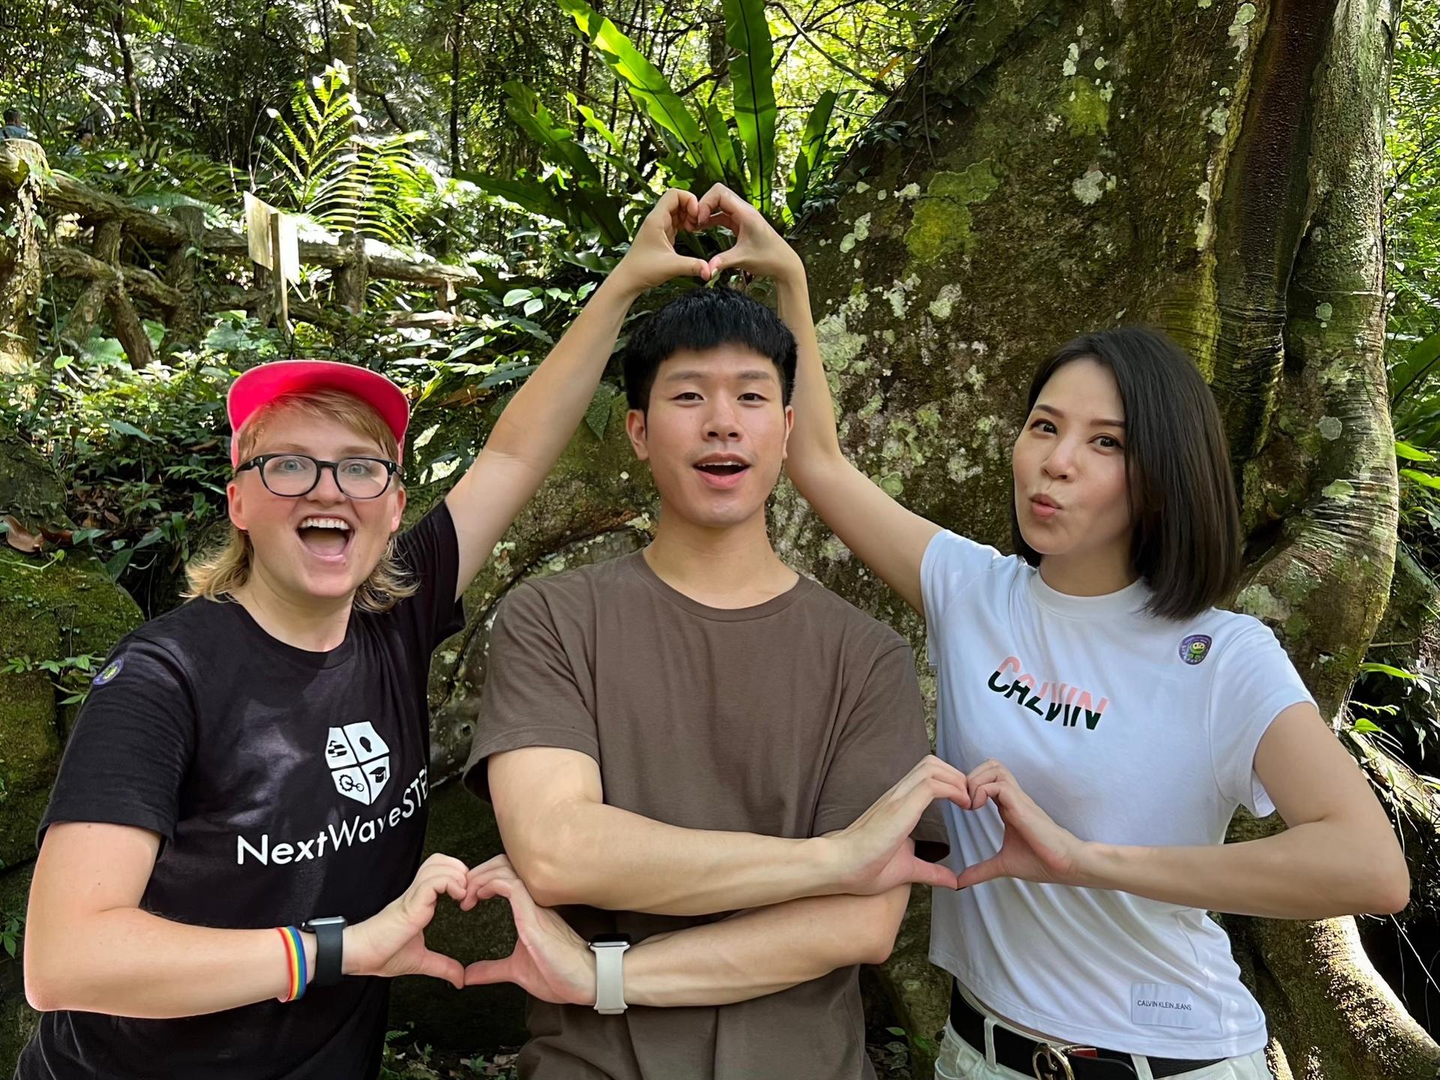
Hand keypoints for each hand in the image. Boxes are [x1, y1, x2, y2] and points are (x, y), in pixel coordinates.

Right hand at [342, 853, 467, 987]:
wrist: (359, 956)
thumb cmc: (382, 954)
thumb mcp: (420, 961)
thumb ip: (442, 966)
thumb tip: (460, 979)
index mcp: (419, 901)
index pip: (440, 869)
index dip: (458, 875)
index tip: (469, 897)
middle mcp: (416, 893)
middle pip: (440, 859)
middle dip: (460, 868)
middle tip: (468, 891)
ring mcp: (413, 896)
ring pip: (438, 865)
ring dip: (458, 875)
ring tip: (463, 895)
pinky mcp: (410, 904)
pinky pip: (433, 881)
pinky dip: (451, 884)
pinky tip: (457, 897)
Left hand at [462, 855, 596, 1005]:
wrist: (585, 982)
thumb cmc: (558, 974)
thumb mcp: (516, 970)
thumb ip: (493, 969)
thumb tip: (468, 975)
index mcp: (530, 910)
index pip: (506, 875)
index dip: (483, 877)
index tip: (467, 896)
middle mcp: (533, 902)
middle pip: (504, 864)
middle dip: (478, 872)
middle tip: (462, 892)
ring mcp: (535, 907)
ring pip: (506, 869)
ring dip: (481, 876)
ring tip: (467, 893)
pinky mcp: (534, 917)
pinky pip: (512, 886)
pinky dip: (491, 884)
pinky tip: (480, 895)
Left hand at [609, 188, 711, 296]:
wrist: (629, 280)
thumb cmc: (641, 270)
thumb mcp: (671, 267)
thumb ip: (693, 266)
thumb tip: (710, 270)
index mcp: (656, 220)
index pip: (674, 194)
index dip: (690, 199)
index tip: (697, 215)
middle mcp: (657, 219)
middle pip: (678, 200)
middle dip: (691, 208)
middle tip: (698, 223)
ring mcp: (659, 226)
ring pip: (678, 211)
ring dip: (689, 216)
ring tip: (695, 229)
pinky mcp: (661, 234)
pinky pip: (676, 221)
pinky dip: (685, 224)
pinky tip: (690, 233)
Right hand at [696, 183, 804, 282]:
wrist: (784, 264)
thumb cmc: (770, 258)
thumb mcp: (743, 259)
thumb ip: (723, 262)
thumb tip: (707, 269)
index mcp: (746, 213)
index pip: (720, 193)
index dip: (705, 202)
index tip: (700, 219)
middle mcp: (744, 211)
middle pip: (718, 194)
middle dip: (703, 205)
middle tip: (695, 221)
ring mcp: (742, 216)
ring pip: (719, 204)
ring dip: (706, 211)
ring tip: (697, 225)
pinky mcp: (741, 223)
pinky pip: (722, 214)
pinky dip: (711, 218)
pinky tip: (704, 228)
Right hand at [828, 755, 969, 893]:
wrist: (838, 866)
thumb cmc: (864, 867)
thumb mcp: (907, 869)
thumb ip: (930, 871)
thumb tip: (953, 881)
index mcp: (898, 804)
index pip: (927, 775)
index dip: (951, 782)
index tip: (965, 803)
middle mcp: (898, 794)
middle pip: (933, 763)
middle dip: (957, 775)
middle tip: (970, 799)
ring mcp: (898, 797)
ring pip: (933, 767)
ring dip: (957, 779)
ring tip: (968, 801)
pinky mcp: (900, 806)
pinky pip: (932, 785)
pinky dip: (953, 789)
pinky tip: (963, 806)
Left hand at [954, 760, 1087, 888]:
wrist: (1066, 865)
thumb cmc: (1040, 861)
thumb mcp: (1003, 865)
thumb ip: (980, 871)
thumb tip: (959, 883)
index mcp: (1008, 806)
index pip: (987, 778)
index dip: (970, 786)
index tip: (962, 807)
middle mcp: (1013, 797)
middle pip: (990, 765)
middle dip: (970, 776)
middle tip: (964, 801)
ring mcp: (1018, 799)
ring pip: (994, 767)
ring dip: (975, 781)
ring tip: (971, 804)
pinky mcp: (1021, 806)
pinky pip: (998, 785)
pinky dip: (981, 791)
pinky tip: (977, 808)